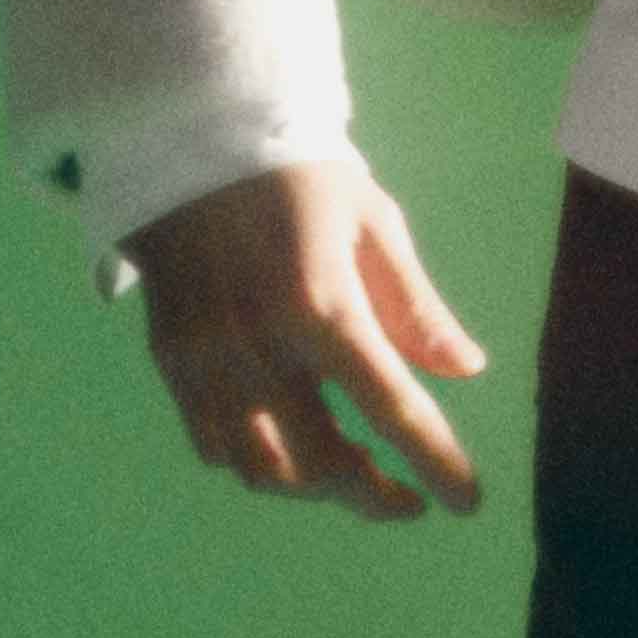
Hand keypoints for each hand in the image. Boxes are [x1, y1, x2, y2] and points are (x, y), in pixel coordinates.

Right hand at [131, 153, 487, 521]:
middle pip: (322, 461)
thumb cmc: (299, 177)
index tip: (467, 500)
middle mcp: (258, 344)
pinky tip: (292, 450)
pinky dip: (259, 465)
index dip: (436, 463)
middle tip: (409, 499)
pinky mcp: (170, 360)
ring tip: (353, 475)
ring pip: (261, 469)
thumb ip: (416, 308)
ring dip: (315, 490)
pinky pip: (212, 445)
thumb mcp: (373, 224)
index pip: (391, 408)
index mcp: (320, 303)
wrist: (188, 138)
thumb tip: (466, 371)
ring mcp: (206, 358)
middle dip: (374, 496)